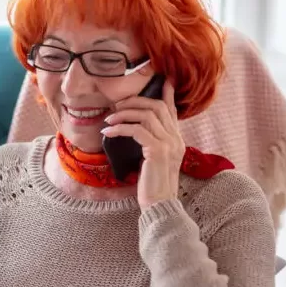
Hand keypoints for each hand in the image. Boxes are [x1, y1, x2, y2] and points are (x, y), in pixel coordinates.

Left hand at [102, 81, 184, 209]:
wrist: (160, 205)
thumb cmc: (152, 185)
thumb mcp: (152, 160)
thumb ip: (149, 143)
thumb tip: (134, 129)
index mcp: (177, 139)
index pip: (172, 110)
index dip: (166, 93)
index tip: (162, 80)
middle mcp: (176, 139)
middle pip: (157, 107)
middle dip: (135, 101)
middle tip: (116, 106)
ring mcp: (169, 144)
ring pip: (147, 115)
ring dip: (124, 114)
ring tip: (109, 120)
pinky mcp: (158, 151)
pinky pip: (137, 130)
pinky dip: (121, 128)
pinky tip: (109, 132)